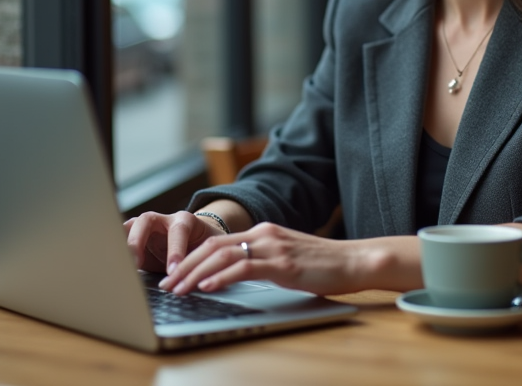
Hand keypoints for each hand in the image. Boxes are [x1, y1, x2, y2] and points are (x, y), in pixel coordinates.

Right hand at [124, 211, 222, 272]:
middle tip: (135, 263)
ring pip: (128, 227)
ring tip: (116, 263)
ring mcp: (146, 228)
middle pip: (144, 221)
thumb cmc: (205, 246)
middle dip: (137, 240)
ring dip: (120, 243)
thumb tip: (202, 280)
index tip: (173, 271)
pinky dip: (115, 251)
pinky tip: (110, 266)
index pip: (178, 231)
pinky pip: (120, 240)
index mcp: (185, 220)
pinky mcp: (135, 240)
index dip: (175, 250)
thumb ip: (204, 261)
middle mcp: (162, 220)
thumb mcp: (210, 251)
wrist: (197, 240)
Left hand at [158, 222, 371, 295]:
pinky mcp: (283, 263)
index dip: (191, 258)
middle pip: (213, 246)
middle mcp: (264, 234)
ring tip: (180, 289)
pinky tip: (209, 287)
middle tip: (167, 285)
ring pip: (223, 255)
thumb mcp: (286, 259)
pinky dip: (222, 277)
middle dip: (185, 266)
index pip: (217, 241)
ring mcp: (273, 247)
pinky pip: (245, 267)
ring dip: (196, 274)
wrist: (354, 260)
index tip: (174, 274)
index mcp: (263, 232)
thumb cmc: (323, 264)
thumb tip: (235, 276)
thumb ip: (262, 261)